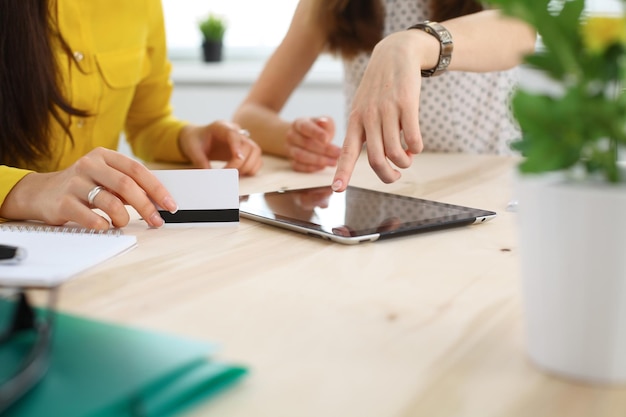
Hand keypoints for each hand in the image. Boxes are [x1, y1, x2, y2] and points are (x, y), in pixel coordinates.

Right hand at [0, 147, 177, 229]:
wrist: (41, 193)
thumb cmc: (82, 186)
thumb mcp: (105, 178)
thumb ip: (129, 186)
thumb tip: (159, 201)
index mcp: (104, 156)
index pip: (137, 170)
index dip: (157, 189)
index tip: (170, 205)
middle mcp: (89, 165)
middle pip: (127, 185)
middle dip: (146, 206)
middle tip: (156, 221)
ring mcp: (74, 183)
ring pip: (110, 202)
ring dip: (124, 218)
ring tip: (122, 222)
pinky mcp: (62, 202)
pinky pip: (90, 217)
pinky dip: (104, 225)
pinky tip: (106, 226)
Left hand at [178, 120, 261, 175]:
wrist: (198, 139)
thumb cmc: (195, 141)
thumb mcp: (193, 150)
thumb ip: (200, 162)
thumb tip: (210, 176)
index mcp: (220, 127)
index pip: (233, 134)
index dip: (237, 146)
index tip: (237, 158)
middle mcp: (235, 131)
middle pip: (248, 145)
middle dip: (240, 163)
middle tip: (227, 174)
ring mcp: (242, 140)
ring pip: (256, 151)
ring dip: (248, 166)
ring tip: (235, 175)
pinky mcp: (246, 150)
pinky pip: (256, 159)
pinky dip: (252, 168)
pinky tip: (241, 174)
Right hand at [286, 116, 340, 171]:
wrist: (302, 138)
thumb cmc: (317, 130)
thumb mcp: (323, 123)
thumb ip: (325, 123)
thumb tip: (324, 122)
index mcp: (299, 123)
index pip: (305, 127)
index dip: (316, 133)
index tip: (327, 139)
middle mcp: (291, 136)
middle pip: (305, 143)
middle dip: (324, 150)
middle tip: (338, 153)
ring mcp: (290, 149)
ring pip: (301, 156)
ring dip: (318, 160)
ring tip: (333, 162)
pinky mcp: (291, 161)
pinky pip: (298, 166)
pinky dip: (311, 168)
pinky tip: (323, 166)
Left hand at [332, 31, 430, 191]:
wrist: (395, 54)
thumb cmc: (379, 88)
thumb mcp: (364, 107)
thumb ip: (368, 133)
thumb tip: (382, 162)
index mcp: (355, 120)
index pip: (347, 151)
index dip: (343, 172)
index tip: (337, 189)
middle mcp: (368, 117)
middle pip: (375, 159)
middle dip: (388, 175)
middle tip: (396, 175)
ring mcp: (387, 110)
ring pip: (395, 152)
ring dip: (404, 162)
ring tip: (407, 157)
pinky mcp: (406, 103)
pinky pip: (413, 138)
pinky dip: (416, 148)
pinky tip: (416, 145)